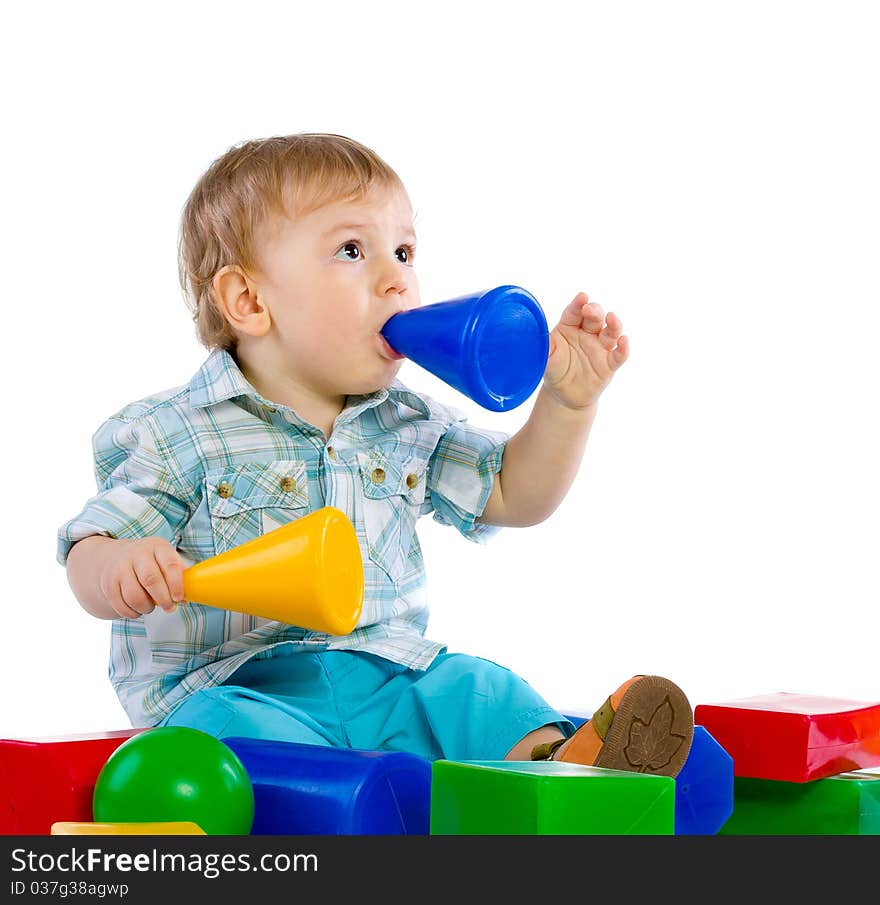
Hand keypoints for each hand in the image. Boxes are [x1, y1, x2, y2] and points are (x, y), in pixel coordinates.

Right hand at [98, 537, 185, 618]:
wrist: (117, 556)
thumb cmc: (151, 562)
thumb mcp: (166, 560)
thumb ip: (179, 577)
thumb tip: (185, 600)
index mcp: (157, 546)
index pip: (170, 565)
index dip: (176, 584)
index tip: (179, 598)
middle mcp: (137, 554)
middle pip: (151, 580)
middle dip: (163, 599)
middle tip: (169, 608)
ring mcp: (120, 567)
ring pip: (134, 596)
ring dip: (146, 608)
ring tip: (151, 607)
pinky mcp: (108, 583)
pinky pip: (120, 605)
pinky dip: (132, 612)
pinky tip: (138, 609)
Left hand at [543, 292, 628, 408]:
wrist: (563, 396)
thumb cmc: (553, 370)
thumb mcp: (544, 357)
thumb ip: (540, 345)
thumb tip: (526, 333)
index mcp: (569, 327)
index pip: (574, 312)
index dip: (578, 304)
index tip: (582, 297)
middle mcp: (587, 334)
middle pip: (594, 318)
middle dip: (594, 311)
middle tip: (589, 309)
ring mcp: (600, 348)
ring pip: (611, 332)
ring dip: (613, 324)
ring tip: (611, 317)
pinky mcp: (609, 365)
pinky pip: (619, 355)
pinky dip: (624, 348)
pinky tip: (624, 341)